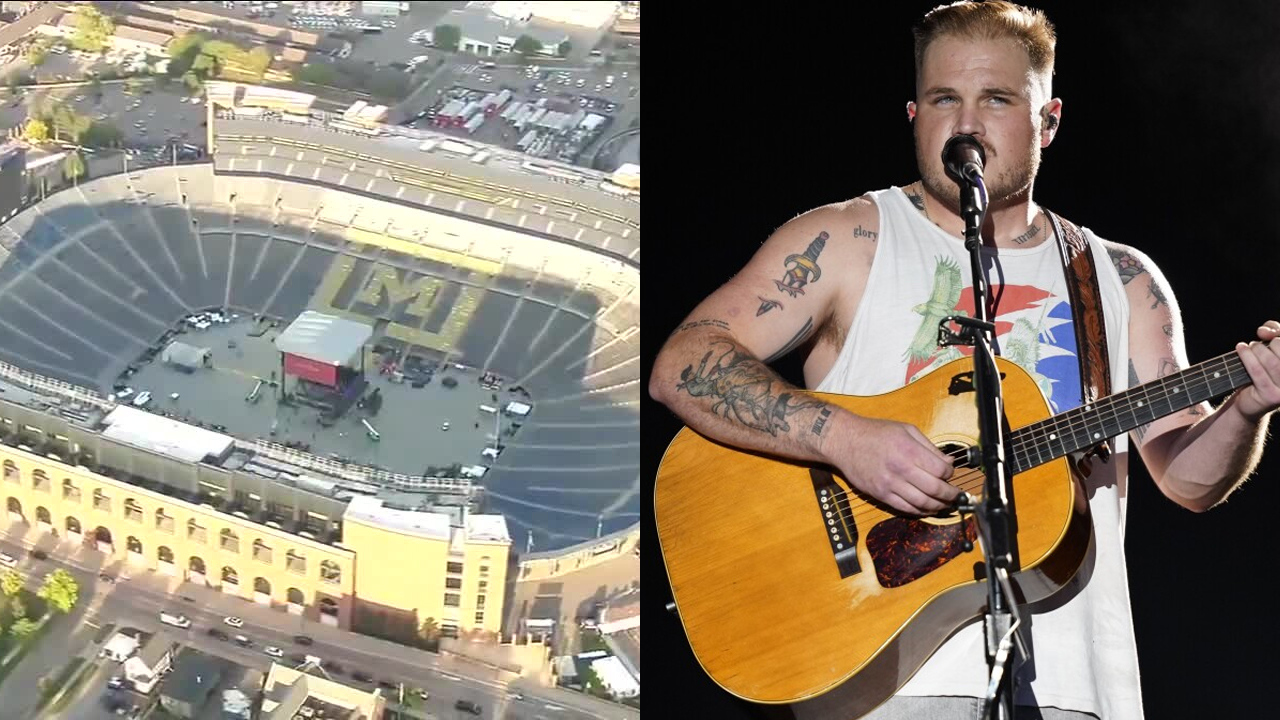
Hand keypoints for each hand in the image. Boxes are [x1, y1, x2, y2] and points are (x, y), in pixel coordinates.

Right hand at [825, 414, 960, 515]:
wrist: (845, 441)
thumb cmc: (875, 433)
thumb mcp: (906, 430)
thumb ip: (929, 447)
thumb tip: (948, 462)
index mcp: (909, 450)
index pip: (940, 469)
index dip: (951, 474)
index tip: (950, 473)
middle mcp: (901, 469)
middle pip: (935, 489)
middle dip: (950, 494)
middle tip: (956, 495)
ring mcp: (890, 484)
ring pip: (922, 503)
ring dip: (938, 506)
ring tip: (945, 504)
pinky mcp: (881, 494)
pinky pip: (905, 508)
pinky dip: (920, 511)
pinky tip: (927, 508)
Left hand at [1233, 320, 1279, 420]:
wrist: (1249, 400)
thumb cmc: (1262, 370)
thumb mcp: (1271, 349)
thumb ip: (1273, 333)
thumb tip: (1265, 331)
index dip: (1279, 332)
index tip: (1265, 333)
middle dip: (1268, 343)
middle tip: (1256, 345)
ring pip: (1272, 362)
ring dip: (1257, 350)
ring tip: (1249, 347)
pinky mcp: (1272, 397)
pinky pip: (1258, 372)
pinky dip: (1247, 357)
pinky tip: (1240, 348)